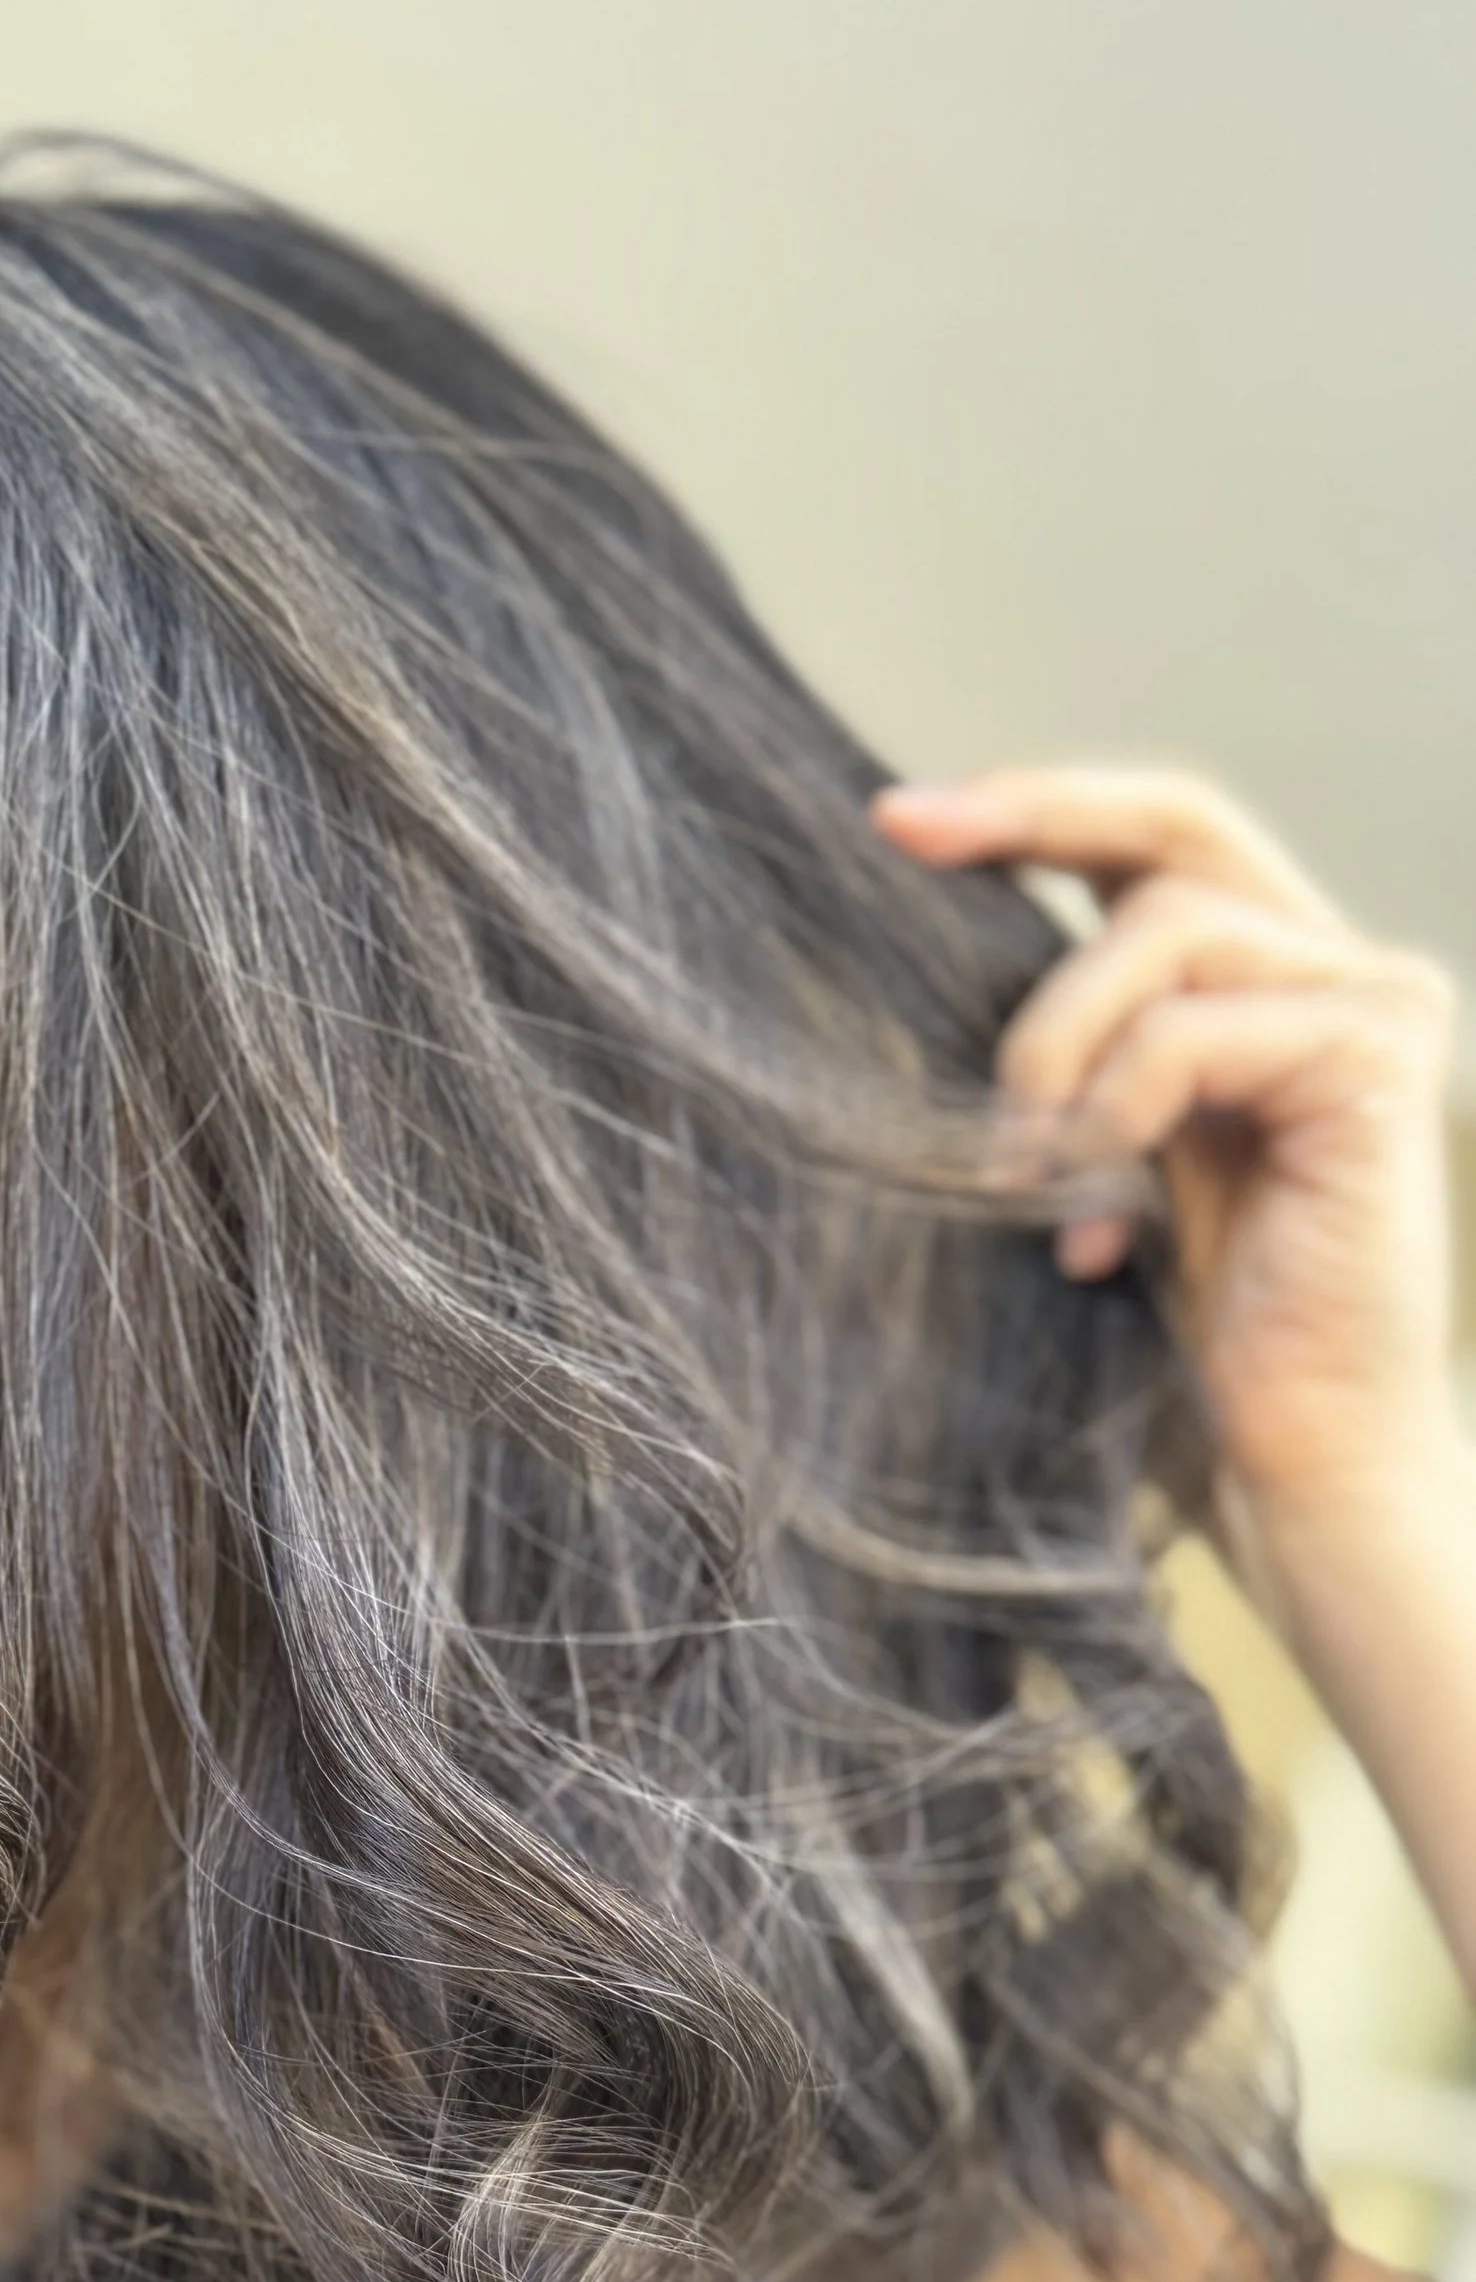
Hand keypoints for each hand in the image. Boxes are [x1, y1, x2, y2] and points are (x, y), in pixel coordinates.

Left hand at [869, 767, 1460, 1535]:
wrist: (1299, 1472)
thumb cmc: (1190, 1349)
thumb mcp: (1099, 1167)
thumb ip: (1067, 1062)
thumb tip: (926, 958)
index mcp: (1270, 989)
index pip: (1161, 844)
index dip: (1039, 808)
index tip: (900, 817)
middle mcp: (1341, 975)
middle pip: (1179, 832)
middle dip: (1035, 817)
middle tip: (908, 837)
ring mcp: (1373, 1011)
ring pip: (1165, 930)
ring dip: (1056, 1040)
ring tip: (1024, 1169)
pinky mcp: (1380, 1065)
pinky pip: (1194, 1032)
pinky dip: (1115, 1109)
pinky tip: (1101, 1225)